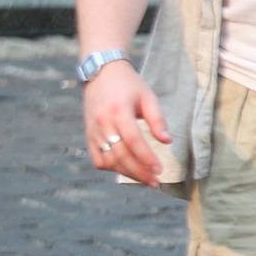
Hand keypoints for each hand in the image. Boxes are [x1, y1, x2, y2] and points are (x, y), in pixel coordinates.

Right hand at [82, 63, 170, 185]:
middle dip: (139, 172)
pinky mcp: (88, 135)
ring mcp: (93, 130)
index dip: (146, 157)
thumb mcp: (148, 97)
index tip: (160, 170)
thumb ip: (158, 120)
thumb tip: (168, 141)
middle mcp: (102, 122)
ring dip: (127, 173)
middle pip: (120, 154)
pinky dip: (111, 168)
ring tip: (146, 179)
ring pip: (108, 159)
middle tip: (156, 182)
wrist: (101, 73)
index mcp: (118, 110)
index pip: (133, 140)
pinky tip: (126, 170)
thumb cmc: (129, 85)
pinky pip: (97, 158)